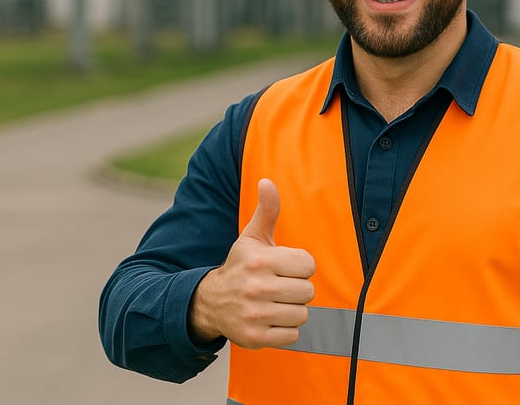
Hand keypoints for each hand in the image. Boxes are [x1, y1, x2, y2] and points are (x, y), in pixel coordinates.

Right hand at [189, 178, 316, 348]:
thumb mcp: (252, 238)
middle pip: (307, 292)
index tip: (285, 268)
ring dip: (293, 310)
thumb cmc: (241, 266)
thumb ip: (266, 210)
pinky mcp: (255, 337)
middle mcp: (256, 287)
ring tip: (276, 302)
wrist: (211, 301)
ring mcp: (255, 314)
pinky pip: (292, 336)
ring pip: (302, 314)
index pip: (308, 265)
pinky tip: (271, 318)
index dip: (300, 267)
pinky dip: (286, 330)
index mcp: (260, 260)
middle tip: (281, 287)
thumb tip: (267, 181)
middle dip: (298, 289)